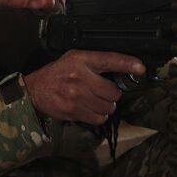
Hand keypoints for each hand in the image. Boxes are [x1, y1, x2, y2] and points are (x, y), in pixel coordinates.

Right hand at [24, 50, 144, 124]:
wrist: (35, 90)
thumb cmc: (57, 73)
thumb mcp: (74, 59)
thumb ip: (95, 63)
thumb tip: (122, 69)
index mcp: (81, 59)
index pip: (109, 60)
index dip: (127, 63)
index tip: (140, 68)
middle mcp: (80, 76)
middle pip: (113, 92)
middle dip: (112, 94)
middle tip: (103, 92)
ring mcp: (76, 95)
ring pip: (107, 107)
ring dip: (106, 106)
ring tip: (95, 101)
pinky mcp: (73, 111)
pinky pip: (98, 118)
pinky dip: (99, 116)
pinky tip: (91, 109)